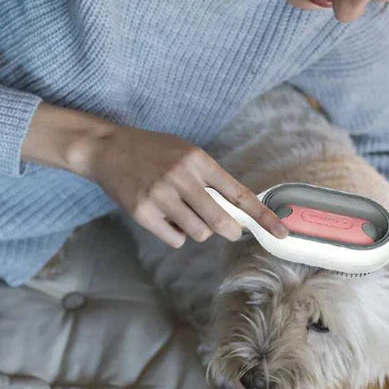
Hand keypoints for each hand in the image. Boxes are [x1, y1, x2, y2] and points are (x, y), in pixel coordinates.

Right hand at [83, 124, 288, 246]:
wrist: (107, 149)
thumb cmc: (152, 151)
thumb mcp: (186, 153)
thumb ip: (210, 178)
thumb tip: (235, 210)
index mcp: (198, 161)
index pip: (238, 193)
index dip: (263, 216)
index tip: (281, 231)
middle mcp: (181, 177)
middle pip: (220, 221)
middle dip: (229, 230)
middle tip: (229, 230)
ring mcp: (161, 196)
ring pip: (198, 233)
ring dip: (197, 230)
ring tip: (182, 213)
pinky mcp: (143, 213)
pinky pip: (174, 240)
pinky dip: (175, 235)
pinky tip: (164, 218)